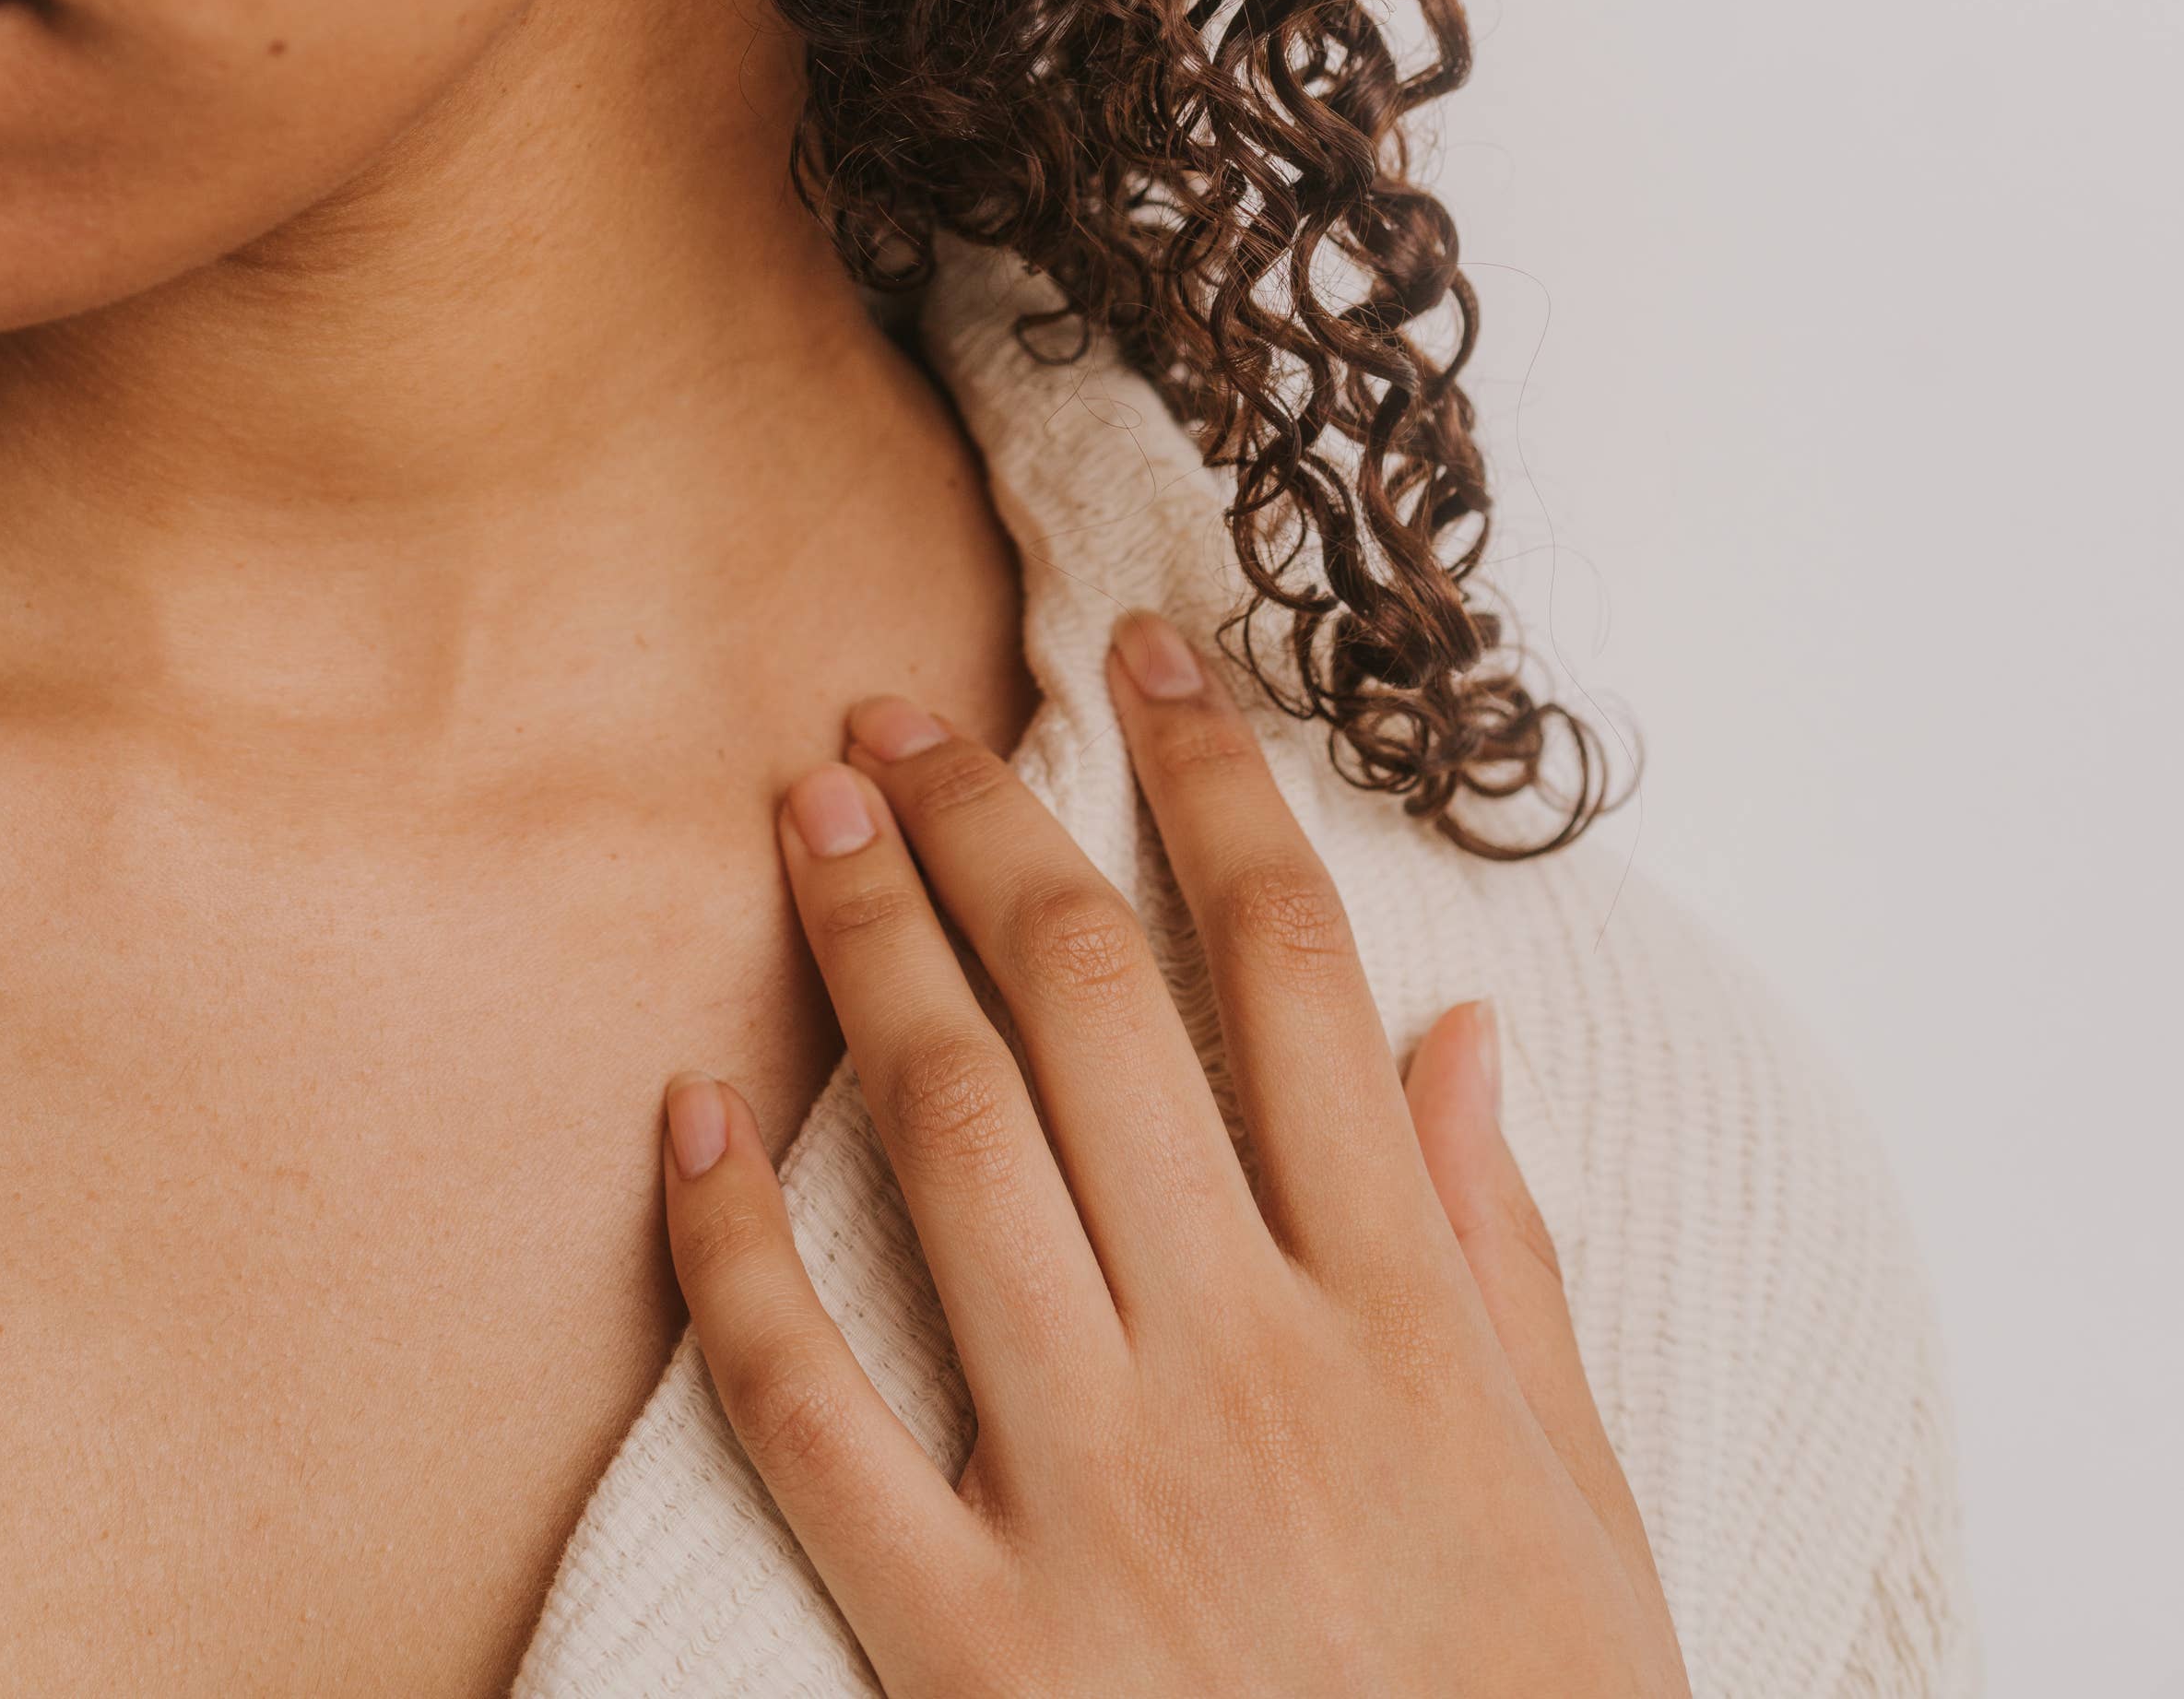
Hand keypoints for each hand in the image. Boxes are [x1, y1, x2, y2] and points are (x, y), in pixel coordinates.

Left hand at [660, 613, 1689, 1698]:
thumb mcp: (1577, 1504)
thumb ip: (1504, 1261)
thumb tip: (1451, 1035)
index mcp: (1400, 1316)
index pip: (1284, 970)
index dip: (1210, 784)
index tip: (1145, 660)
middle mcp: (1241, 1367)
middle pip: (1090, 1014)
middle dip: (988, 827)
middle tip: (892, 717)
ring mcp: (1095, 1499)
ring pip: (951, 1149)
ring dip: (867, 958)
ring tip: (804, 820)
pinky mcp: (967, 1646)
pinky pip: (810, 1411)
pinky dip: (732, 1252)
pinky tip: (684, 1117)